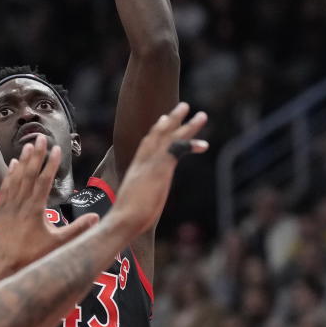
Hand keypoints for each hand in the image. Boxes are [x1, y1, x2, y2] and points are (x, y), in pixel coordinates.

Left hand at [0, 135, 98, 271]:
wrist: (5, 266)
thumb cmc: (34, 257)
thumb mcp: (59, 245)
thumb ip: (78, 230)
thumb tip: (96, 217)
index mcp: (35, 209)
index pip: (44, 181)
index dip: (51, 164)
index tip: (57, 149)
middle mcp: (21, 203)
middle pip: (29, 173)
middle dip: (36, 154)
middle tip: (41, 137)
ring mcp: (9, 205)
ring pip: (16, 178)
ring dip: (23, 161)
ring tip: (28, 146)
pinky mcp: (1, 210)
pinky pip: (5, 187)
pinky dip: (10, 174)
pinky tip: (13, 164)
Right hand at [112, 102, 208, 233]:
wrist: (122, 221)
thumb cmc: (125, 219)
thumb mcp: (132, 204)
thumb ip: (138, 198)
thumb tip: (140, 209)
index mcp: (135, 168)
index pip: (147, 144)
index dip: (157, 130)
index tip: (164, 118)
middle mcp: (142, 162)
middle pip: (158, 134)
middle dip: (172, 120)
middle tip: (184, 106)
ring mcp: (150, 164)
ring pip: (170, 138)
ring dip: (186, 125)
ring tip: (201, 115)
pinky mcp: (159, 169)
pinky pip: (176, 152)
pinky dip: (189, 145)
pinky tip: (203, 144)